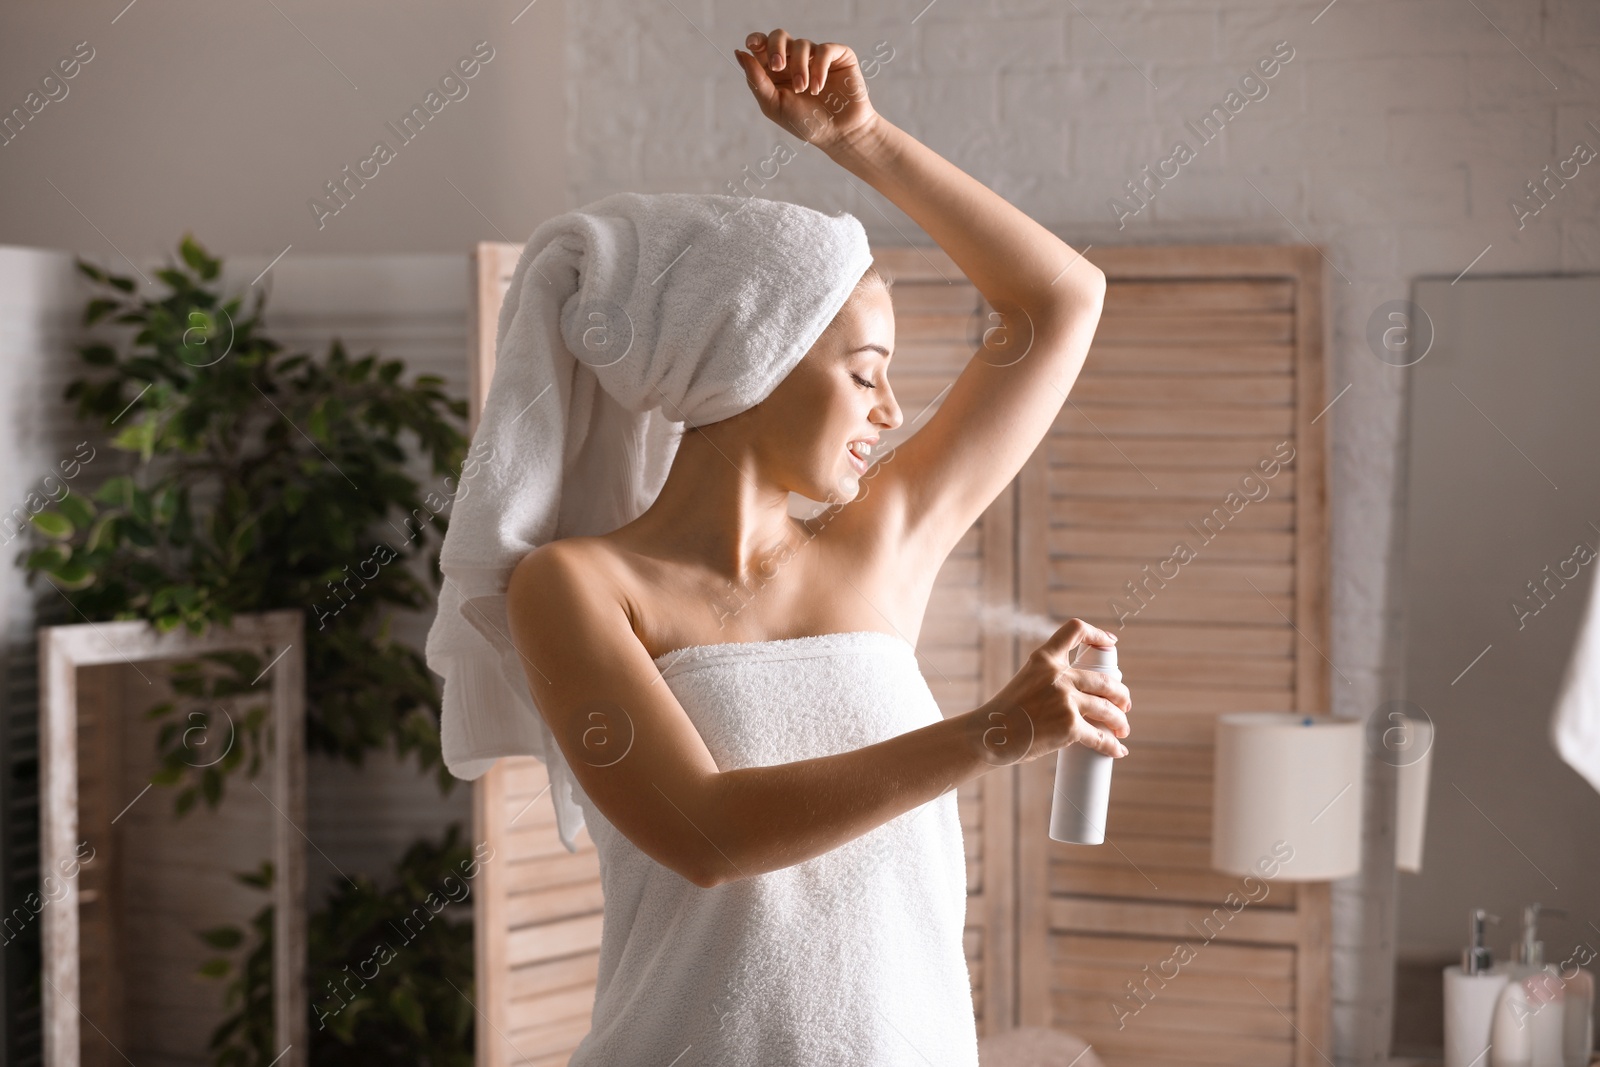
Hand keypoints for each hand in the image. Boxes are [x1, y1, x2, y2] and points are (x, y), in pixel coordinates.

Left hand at [734, 29, 880, 153]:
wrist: (838, 134)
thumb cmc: (805, 122)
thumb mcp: (773, 104)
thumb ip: (756, 80)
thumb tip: (739, 52)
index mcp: (777, 70)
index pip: (762, 45)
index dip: (756, 40)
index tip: (753, 45)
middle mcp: (795, 60)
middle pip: (779, 36)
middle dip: (775, 48)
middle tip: (777, 67)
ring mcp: (817, 57)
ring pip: (801, 44)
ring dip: (799, 68)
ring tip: (803, 89)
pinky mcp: (838, 56)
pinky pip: (824, 49)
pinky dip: (819, 67)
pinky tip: (818, 87)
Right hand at [971, 618, 1131, 764]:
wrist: (989, 735)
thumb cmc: (1003, 715)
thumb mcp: (1025, 682)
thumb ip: (1048, 682)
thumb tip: (1078, 699)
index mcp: (1044, 659)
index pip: (1074, 630)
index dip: (1097, 634)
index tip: (1111, 642)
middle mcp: (1058, 675)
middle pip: (1104, 680)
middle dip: (1121, 694)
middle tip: (1124, 705)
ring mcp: (1065, 700)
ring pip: (1107, 709)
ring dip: (1120, 721)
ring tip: (1122, 729)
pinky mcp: (1070, 726)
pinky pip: (1100, 737)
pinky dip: (1112, 746)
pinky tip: (1117, 750)